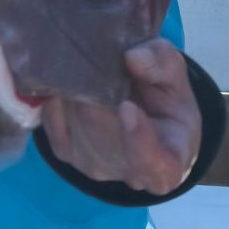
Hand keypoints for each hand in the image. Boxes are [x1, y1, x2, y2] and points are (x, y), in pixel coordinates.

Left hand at [41, 39, 200, 194]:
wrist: (146, 119)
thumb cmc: (167, 100)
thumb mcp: (176, 77)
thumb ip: (163, 64)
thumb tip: (134, 59)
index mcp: (170, 159)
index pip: (155, 163)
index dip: (139, 139)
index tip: (127, 107)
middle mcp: (129, 172)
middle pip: (103, 130)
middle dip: (97, 92)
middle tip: (96, 57)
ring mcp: (94, 165)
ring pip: (76, 121)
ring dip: (78, 90)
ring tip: (88, 66)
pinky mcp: (65, 153)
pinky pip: (52, 118)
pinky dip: (58, 95)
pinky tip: (70, 80)